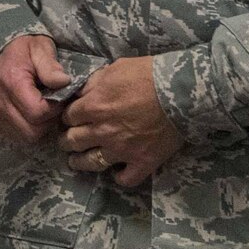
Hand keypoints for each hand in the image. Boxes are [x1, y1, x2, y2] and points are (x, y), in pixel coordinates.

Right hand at [0, 34, 71, 146]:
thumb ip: (51, 66)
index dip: (54, 110)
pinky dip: (27, 129)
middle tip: (54, 107)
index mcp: (12, 82)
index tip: (60, 98)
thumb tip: (64, 82)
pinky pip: (14, 135)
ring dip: (39, 128)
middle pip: (31, 131)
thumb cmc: (24, 49)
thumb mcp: (41, 48)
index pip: (37, 113)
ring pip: (24, 137)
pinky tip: (32, 114)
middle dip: (48, 122)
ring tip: (44, 110)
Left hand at [60, 56, 181, 187]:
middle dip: (66, 140)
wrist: (182, 91)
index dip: (67, 116)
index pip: (68, 116)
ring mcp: (122, 150)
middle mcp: (103, 131)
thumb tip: (80, 91)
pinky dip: (119, 177)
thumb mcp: (115, 69)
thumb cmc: (149, 74)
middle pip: (73, 141)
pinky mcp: (143, 161)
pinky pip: (126, 179)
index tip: (70, 117)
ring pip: (91, 163)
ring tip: (76, 161)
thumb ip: (94, 82)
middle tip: (67, 140)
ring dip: (80, 162)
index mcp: (94, 106)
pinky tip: (117, 173)